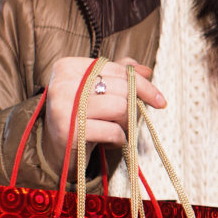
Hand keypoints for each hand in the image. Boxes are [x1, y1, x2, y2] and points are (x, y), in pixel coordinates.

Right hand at [42, 55, 166, 163]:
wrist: (56, 151)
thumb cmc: (81, 116)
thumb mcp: (98, 91)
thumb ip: (119, 76)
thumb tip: (145, 70)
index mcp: (68, 67)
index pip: (117, 69)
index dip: (142, 85)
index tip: (160, 100)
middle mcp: (62, 84)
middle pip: (122, 89)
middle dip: (131, 107)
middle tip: (125, 119)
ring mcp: (63, 108)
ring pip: (120, 108)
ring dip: (124, 124)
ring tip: (113, 129)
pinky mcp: (69, 132)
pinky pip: (113, 131)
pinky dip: (118, 139)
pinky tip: (106, 141)